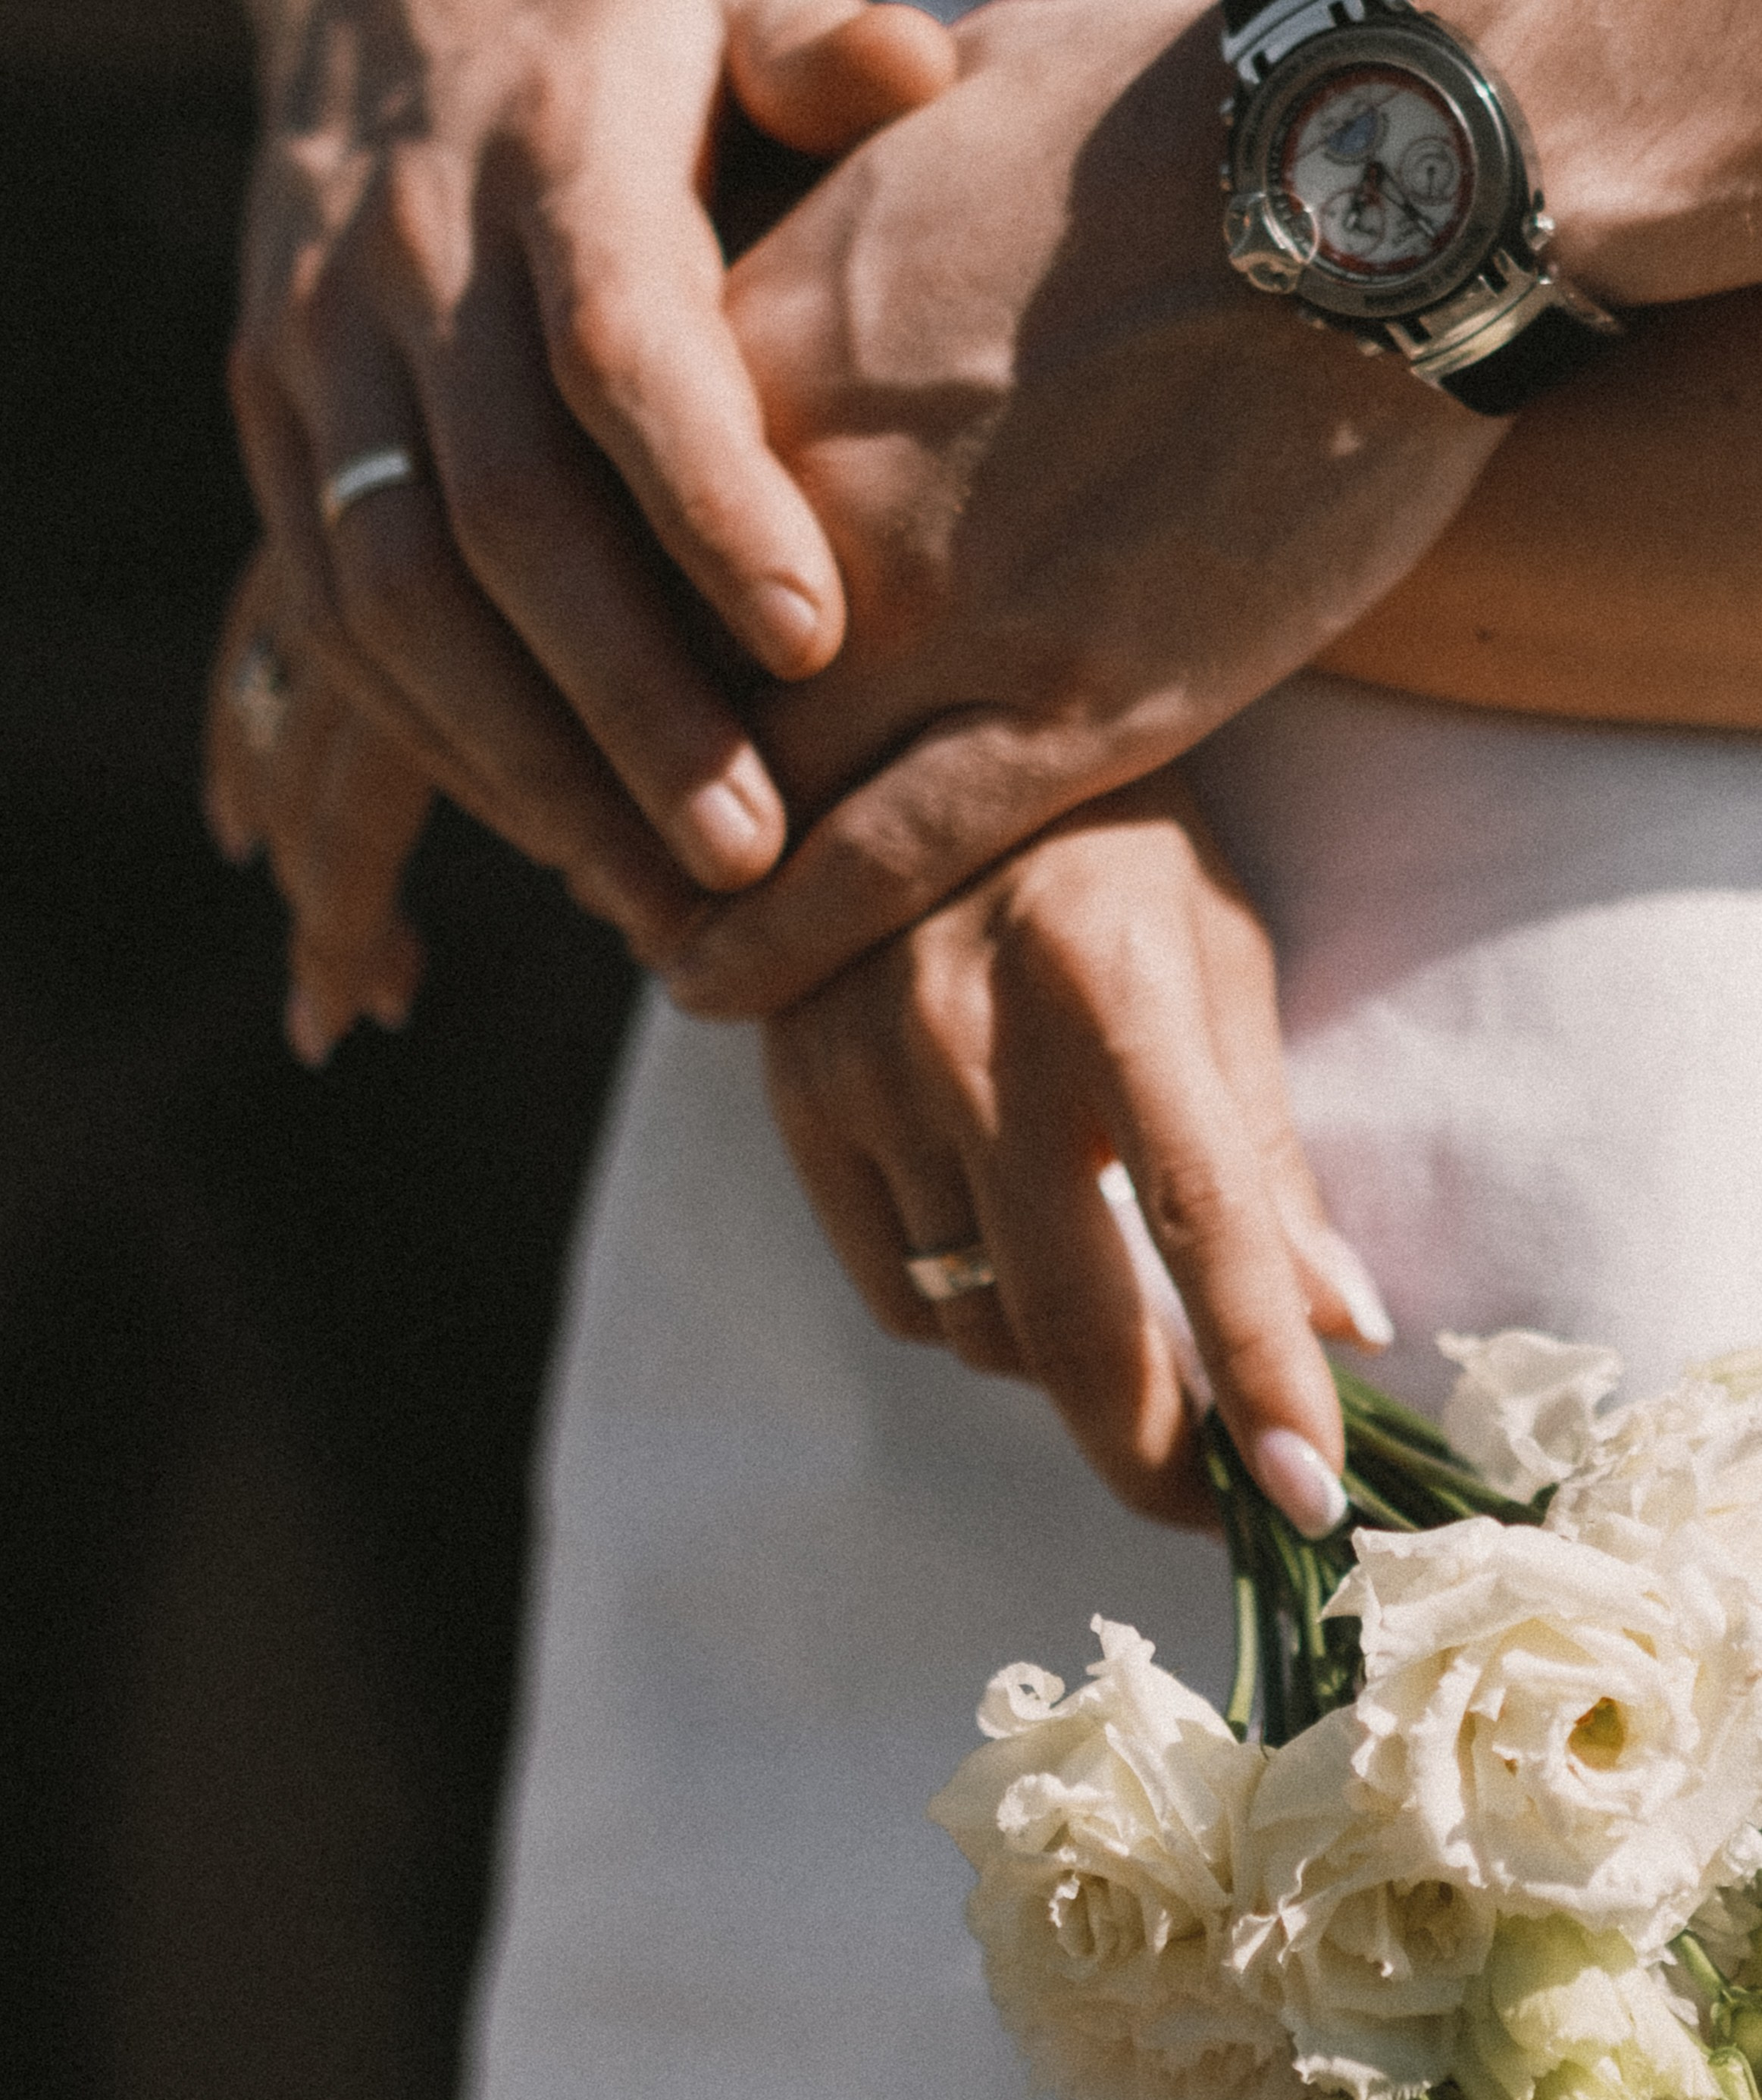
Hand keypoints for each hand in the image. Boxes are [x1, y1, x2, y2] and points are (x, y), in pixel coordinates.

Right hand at [227, 0, 955, 924]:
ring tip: (652, 895)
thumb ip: (813, 36)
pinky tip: (544, 828)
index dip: (709, 503)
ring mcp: (319, 347)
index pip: (622, 349)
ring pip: (398, 600)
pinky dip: (433, 740)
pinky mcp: (269, 418)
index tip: (811, 643)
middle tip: (743, 854)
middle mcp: (412, 257)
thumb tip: (906, 68)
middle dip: (627, 707)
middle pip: (506, 519)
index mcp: (552, 149)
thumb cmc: (616, 14)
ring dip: (523, 766)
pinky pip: (335, 615)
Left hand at [665, 0, 1505, 1014]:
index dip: (585, 634)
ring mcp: (940, 613)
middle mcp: (811, 497)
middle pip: (649, 678)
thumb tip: (833, 133)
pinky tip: (713, 990)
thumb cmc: (1187, 105)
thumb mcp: (945, 104)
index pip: (606, 535)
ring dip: (676, 884)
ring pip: (743, 794)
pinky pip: (880, 865)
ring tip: (650, 940)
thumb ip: (843, 176)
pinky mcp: (1070, 704)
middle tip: (585, 846)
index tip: (568, 688)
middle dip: (608, 776)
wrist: (1381, 170)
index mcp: (764, 348)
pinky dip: (782, 941)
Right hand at [763, 765, 1393, 1530]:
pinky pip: (896, 1293)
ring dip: (1063, 1358)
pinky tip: (1008, 1246)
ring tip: (1116, 1308)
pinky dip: (967, 1313)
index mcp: (1110, 978)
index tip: (1309, 1500)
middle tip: (1211, 1500)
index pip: (1201, 1216)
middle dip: (1150, 1447)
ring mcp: (863, 1072)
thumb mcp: (1214, 954)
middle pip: (1064, 1320)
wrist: (896, 732)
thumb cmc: (1104, 842)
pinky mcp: (793, 1102)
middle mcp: (971, 1034)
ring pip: (978, 1323)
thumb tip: (1340, 1325)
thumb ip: (1263, 1148)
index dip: (1259, 1371)